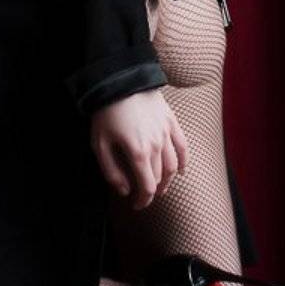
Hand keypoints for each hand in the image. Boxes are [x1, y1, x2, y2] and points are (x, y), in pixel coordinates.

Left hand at [90, 89, 189, 209]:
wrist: (120, 80)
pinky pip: (183, 146)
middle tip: (144, 196)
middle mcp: (157, 146)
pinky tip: (181, 170)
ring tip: (160, 187)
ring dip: (168, 180)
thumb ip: (112, 172)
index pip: (147, 187)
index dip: (143, 200)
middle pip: (160, 178)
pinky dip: (184, 161)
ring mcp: (166, 133)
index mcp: (138, 153)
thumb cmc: (107, 112)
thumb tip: (125, 190)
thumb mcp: (100, 145)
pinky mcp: (171, 121)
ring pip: (173, 165)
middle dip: (152, 191)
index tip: (136, 205)